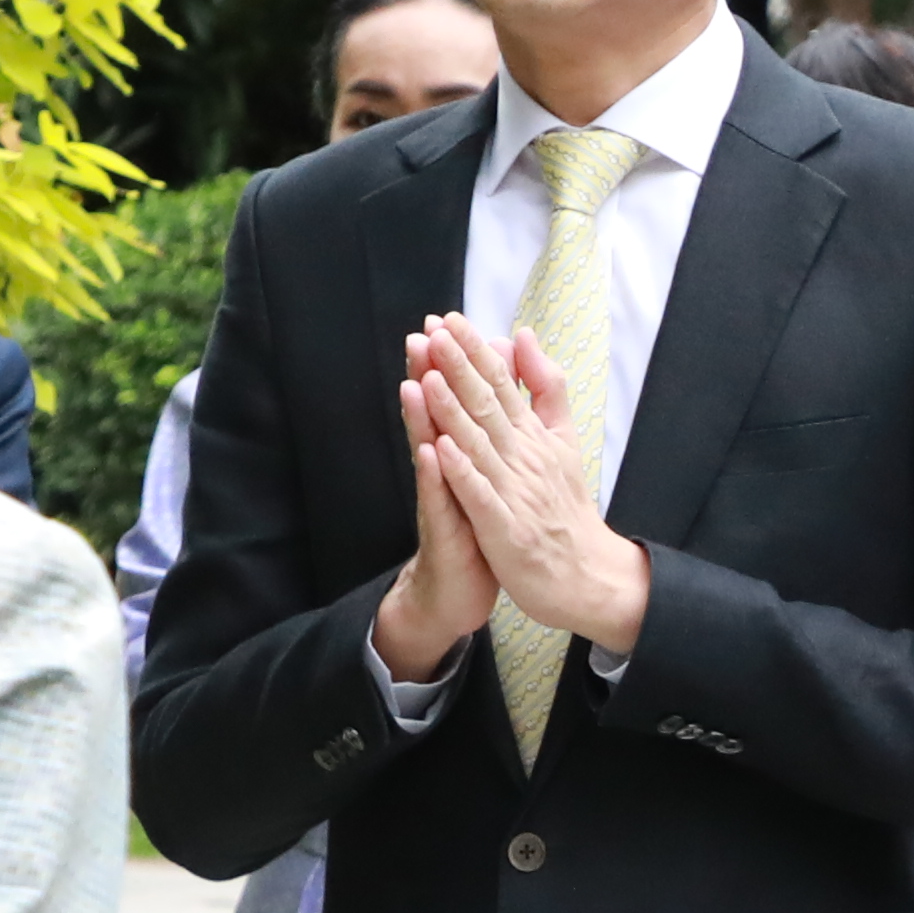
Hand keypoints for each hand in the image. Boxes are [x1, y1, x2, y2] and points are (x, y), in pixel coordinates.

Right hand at [369, 318, 502, 682]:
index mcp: (462, 453)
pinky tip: (431, 452)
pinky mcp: (443, 531)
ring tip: (415, 383)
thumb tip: (499, 386)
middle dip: (429, 377)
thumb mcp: (486, 475)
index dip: (454, 363)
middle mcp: (444, 470)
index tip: (450, 322)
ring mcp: (440, 499)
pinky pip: (438, 500)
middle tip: (420, 337)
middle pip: (435, 417)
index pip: (456, 401)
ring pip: (428, 452)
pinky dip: (434, 476)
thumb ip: (490, 430)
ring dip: (420, 419)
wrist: (460, 590)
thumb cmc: (477, 527)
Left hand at [418, 319, 650, 657]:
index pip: (503, 384)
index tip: (450, 320)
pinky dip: (461, 472)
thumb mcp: (563, 438)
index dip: (475, 352)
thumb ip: (545, 387)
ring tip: (429, 377)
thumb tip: (524, 336)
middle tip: (436, 332)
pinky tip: (439, 447)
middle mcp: (525, 458)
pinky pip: (480, 497)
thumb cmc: (565, 509)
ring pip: (480, 445)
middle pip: (489, 406)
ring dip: (454, 411)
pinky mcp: (506, 529)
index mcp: (534, 437)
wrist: (587, 576)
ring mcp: (515, 493)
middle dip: (460, 368)